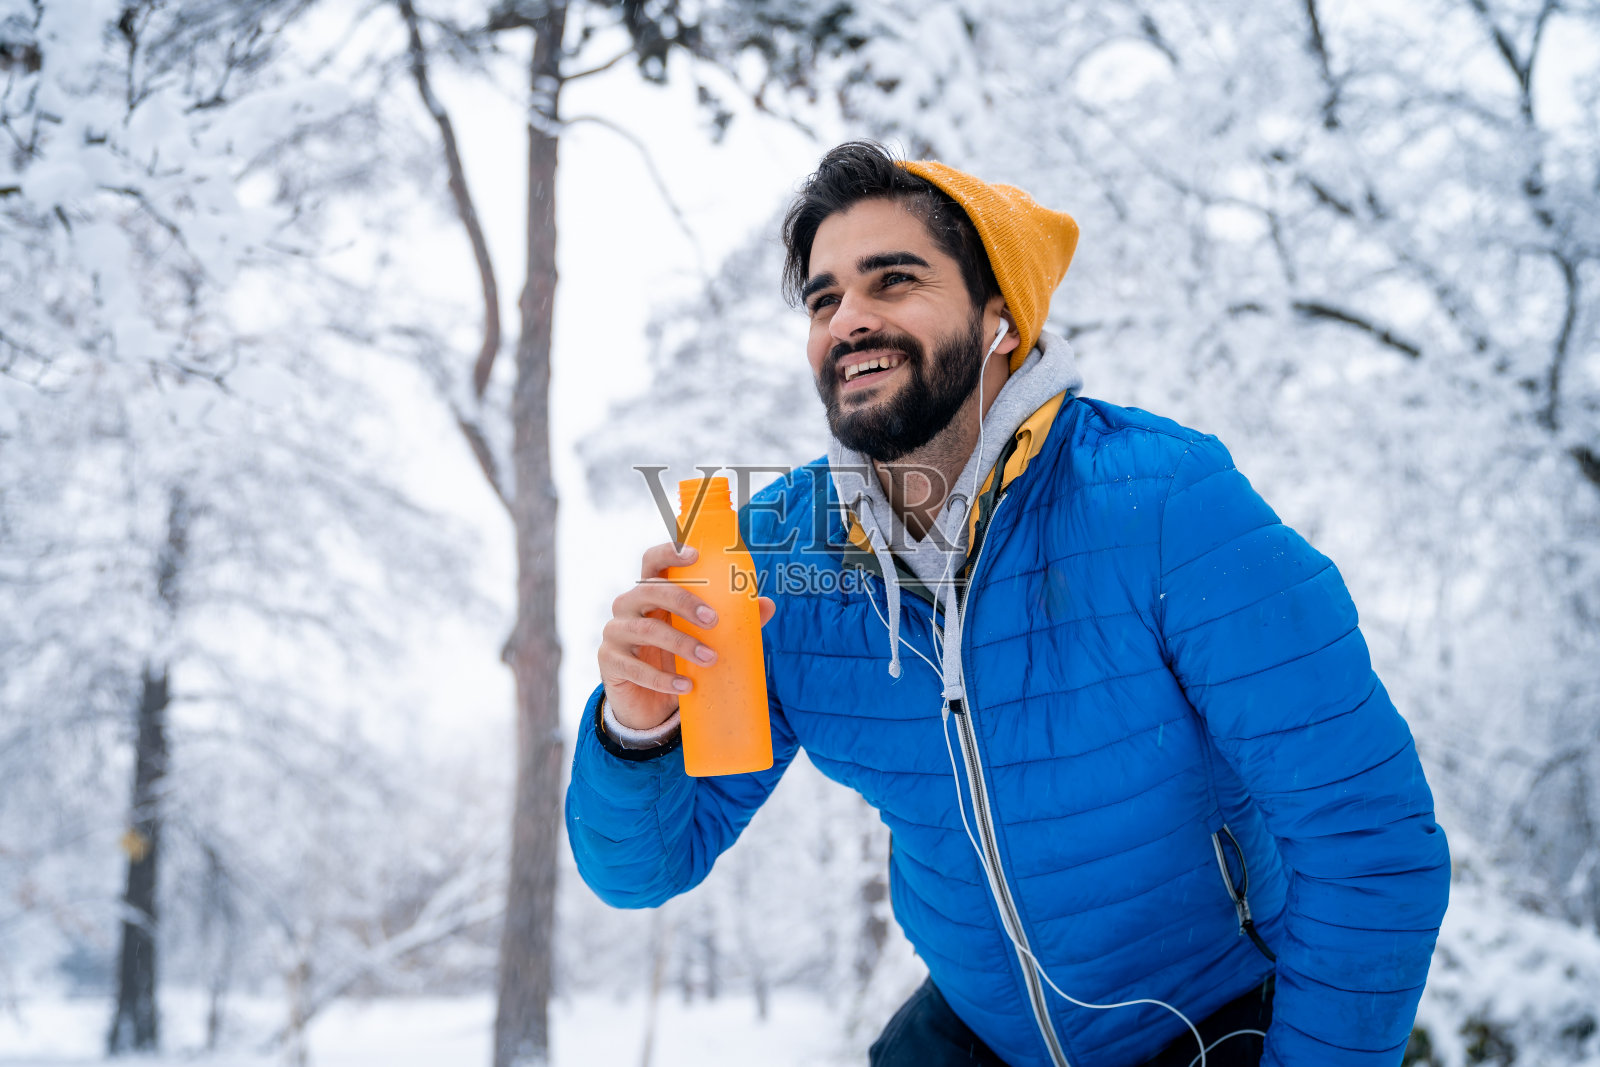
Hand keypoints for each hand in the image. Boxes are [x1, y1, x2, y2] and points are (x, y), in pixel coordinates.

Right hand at [599, 542, 776, 730]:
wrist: (648, 702)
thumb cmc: (676, 658)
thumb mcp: (702, 638)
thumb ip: (732, 620)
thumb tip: (767, 605)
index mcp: (651, 591)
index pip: (652, 561)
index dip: (668, 552)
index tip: (693, 554)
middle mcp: (628, 605)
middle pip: (649, 590)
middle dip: (683, 601)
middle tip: (713, 620)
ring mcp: (615, 632)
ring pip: (645, 629)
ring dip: (681, 643)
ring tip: (710, 659)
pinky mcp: (609, 662)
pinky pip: (635, 668)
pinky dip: (663, 678)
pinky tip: (686, 686)